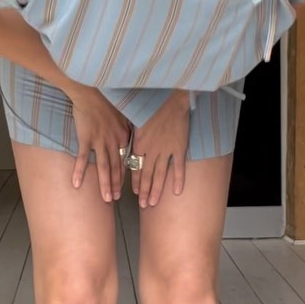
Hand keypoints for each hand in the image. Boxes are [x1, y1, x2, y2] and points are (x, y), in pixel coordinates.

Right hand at [67, 84, 131, 202]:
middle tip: (115, 199)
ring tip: (106, 198)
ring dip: (105, 184)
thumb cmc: (105, 99)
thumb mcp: (121, 113)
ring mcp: (100, 141)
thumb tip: (128, 137)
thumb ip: (125, 128)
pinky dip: (79, 171)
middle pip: (116, 167)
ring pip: (104, 167)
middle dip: (117, 185)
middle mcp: (114, 141)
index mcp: (123, 136)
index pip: (126, 160)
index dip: (125, 175)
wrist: (90, 90)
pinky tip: (76, 183)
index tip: (125, 188)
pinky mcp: (86, 138)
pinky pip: (82, 158)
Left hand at [129, 91, 189, 208]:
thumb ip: (133, 134)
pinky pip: (178, 167)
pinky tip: (177, 191)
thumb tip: (125, 141)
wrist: (170, 98)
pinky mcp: (179, 147)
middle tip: (143, 205)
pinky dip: (178, 180)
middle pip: (146, 175)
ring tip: (153, 203)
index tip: (134, 192)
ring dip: (156, 190)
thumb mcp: (136, 120)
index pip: (135, 167)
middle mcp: (151, 150)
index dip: (135, 181)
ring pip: (160, 175)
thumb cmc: (152, 106)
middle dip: (144, 191)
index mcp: (139, 144)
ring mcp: (166, 150)